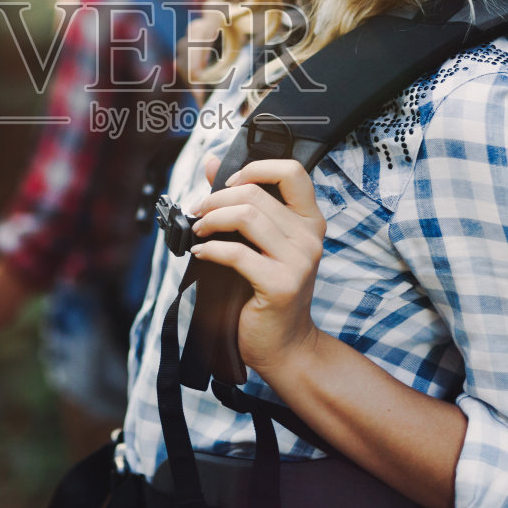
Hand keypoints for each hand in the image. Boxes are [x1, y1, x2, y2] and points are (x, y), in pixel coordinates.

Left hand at [187, 155, 325, 375]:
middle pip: (255, 192)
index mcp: (309, 221)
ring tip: (197, 230)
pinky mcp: (281, 285)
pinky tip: (201, 254)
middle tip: (197, 211)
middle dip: (216, 198)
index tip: (227, 182)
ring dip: (211, 220)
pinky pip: (237, 253)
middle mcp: (310, 237)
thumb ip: (239, 201)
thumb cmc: (267, 292)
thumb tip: (211, 163)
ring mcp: (299, 261)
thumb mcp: (258, 242)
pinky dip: (210, 249)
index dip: (255, 167)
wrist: (284, 344)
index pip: (293, 171)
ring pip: (246, 216)